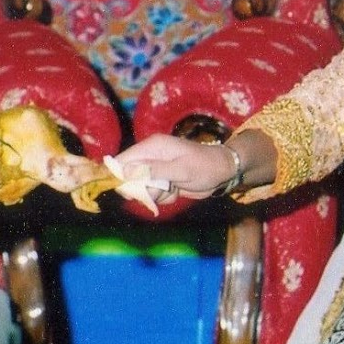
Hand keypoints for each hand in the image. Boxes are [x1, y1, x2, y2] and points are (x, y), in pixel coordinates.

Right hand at [111, 135, 239, 201]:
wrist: (223, 172)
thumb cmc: (204, 166)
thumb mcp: (181, 169)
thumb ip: (154, 171)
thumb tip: (127, 172)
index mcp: (153, 147)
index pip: (123, 159)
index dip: (119, 176)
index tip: (127, 191)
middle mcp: (151, 156)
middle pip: (129, 177)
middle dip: (142, 189)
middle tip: (159, 191)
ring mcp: (157, 169)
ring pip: (142, 189)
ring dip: (155, 194)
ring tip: (173, 189)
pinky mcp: (163, 180)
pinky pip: (153, 194)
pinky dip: (163, 197)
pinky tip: (177, 191)